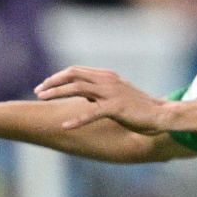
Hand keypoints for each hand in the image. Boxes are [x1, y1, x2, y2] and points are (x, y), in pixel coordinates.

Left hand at [34, 66, 167, 133]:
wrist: (160, 114)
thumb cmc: (137, 108)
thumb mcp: (115, 95)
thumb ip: (98, 92)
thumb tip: (82, 94)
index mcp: (106, 76)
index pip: (76, 71)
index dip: (57, 77)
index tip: (43, 86)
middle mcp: (107, 80)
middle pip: (73, 75)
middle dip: (52, 82)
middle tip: (37, 92)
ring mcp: (111, 92)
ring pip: (77, 88)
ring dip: (57, 93)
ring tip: (42, 100)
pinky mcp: (116, 108)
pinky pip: (91, 113)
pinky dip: (76, 119)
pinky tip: (64, 126)